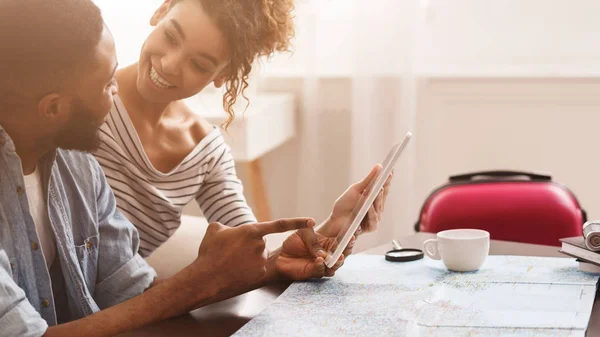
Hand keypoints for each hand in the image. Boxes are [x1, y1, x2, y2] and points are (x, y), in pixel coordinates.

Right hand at [194, 218, 314, 291]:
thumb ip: (226, 226)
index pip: (280, 225)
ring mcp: (261, 262)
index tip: (312, 222)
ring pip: (258, 257)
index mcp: (252, 231)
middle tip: (231, 254)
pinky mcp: (261, 277)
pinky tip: (235, 273)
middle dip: (247, 248)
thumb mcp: (214, 230)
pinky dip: (247, 271)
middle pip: (260, 244)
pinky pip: (257, 270)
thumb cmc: (208, 253)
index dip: (298, 222)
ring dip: (246, 260)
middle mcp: (260, 246)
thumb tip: (226, 228)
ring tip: (230, 264)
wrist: (205, 279)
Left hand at [275, 228, 346, 279]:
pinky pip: (322, 270)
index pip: (342, 240)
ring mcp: (323, 264)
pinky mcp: (315, 272)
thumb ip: (314, 239)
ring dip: (338, 260)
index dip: (348, 236)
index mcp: (328, 243)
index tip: (354, 231)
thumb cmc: (293, 243)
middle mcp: (328, 254)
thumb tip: (322, 247)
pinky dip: (322, 265)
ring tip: (338, 256)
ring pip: (336, 264)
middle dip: (347, 248)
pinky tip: (319, 259)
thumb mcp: (303, 234)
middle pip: (343, 253)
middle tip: (350, 241)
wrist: (281, 256)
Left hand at [319, 165, 393, 254]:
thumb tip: (379, 166)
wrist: (335, 220)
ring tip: (378, 189)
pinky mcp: (371, 226)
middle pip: (383, 196)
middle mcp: (376, 207)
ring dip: (378, 198)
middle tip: (387, 177)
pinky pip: (374, 218)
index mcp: (373, 197)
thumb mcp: (356, 189)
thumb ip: (369, 179)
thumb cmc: (345, 205)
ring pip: (379, 206)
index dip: (387, 179)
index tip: (390, 171)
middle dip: (386, 186)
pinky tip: (370, 206)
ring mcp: (375, 217)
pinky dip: (372, 212)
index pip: (383, 187)